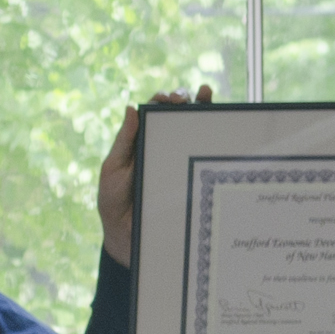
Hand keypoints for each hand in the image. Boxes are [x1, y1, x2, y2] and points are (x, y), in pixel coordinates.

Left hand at [98, 84, 214, 265]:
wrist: (128, 236)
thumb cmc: (115, 201)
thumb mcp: (114, 169)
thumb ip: (123, 141)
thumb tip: (131, 108)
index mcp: (142, 142)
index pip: (154, 114)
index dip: (162, 101)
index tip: (167, 99)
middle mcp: (162, 149)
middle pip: (178, 118)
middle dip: (186, 101)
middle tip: (188, 98)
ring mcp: (178, 163)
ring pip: (194, 134)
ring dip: (203, 112)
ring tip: (206, 97)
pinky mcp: (189, 180)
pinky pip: (203, 161)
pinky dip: (214, 144)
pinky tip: (221, 131)